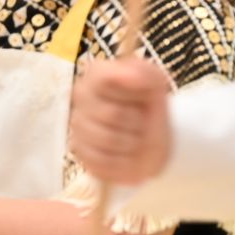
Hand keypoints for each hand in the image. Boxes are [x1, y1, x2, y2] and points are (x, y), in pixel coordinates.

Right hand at [69, 58, 173, 185]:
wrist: (151, 137)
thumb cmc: (149, 106)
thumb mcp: (156, 83)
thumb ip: (146, 73)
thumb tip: (132, 76)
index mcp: (96, 74)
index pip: (106, 80)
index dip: (131, 93)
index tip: (145, 96)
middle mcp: (81, 96)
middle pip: (112, 114)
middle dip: (137, 122)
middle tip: (142, 121)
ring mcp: (77, 125)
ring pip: (108, 140)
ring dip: (132, 143)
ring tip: (136, 137)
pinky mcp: (80, 152)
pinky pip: (103, 161)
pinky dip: (123, 161)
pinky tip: (127, 153)